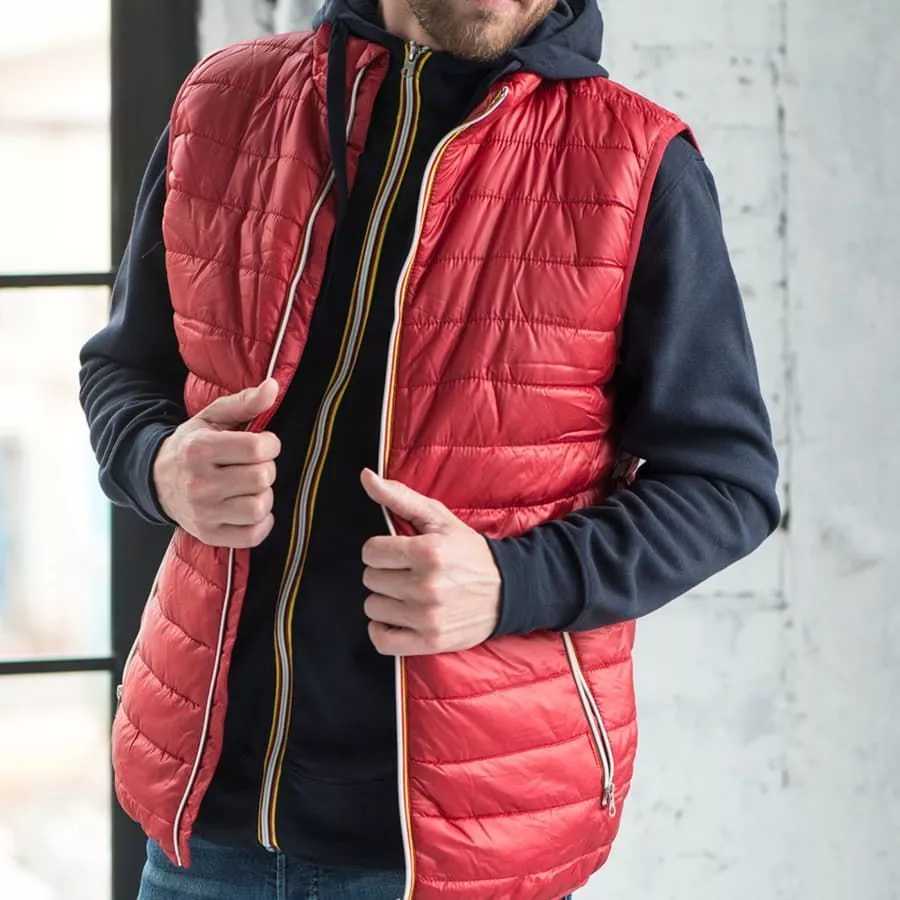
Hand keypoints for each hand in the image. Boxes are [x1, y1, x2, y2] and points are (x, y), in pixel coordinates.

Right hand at [153, 379, 281, 547]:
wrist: (157, 479)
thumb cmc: (193, 445)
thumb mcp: (213, 418)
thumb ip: (245, 402)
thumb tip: (274, 387)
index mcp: (200, 450)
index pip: (257, 449)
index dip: (270, 444)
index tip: (263, 444)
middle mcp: (198, 484)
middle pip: (261, 478)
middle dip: (266, 469)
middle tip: (254, 466)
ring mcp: (203, 513)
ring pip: (259, 507)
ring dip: (264, 495)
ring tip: (251, 486)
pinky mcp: (209, 534)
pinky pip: (253, 535)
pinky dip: (261, 522)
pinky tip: (250, 507)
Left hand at [360, 468, 500, 655]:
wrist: (508, 590)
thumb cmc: (468, 551)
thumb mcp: (438, 518)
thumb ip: (399, 496)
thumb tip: (366, 476)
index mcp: (428, 551)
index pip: (371, 551)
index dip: (381, 550)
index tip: (397, 552)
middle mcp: (427, 585)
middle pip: (371, 579)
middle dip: (385, 573)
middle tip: (407, 572)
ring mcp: (428, 617)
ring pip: (373, 607)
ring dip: (385, 600)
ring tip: (407, 594)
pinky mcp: (430, 641)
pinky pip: (382, 640)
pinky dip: (383, 629)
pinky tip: (398, 617)